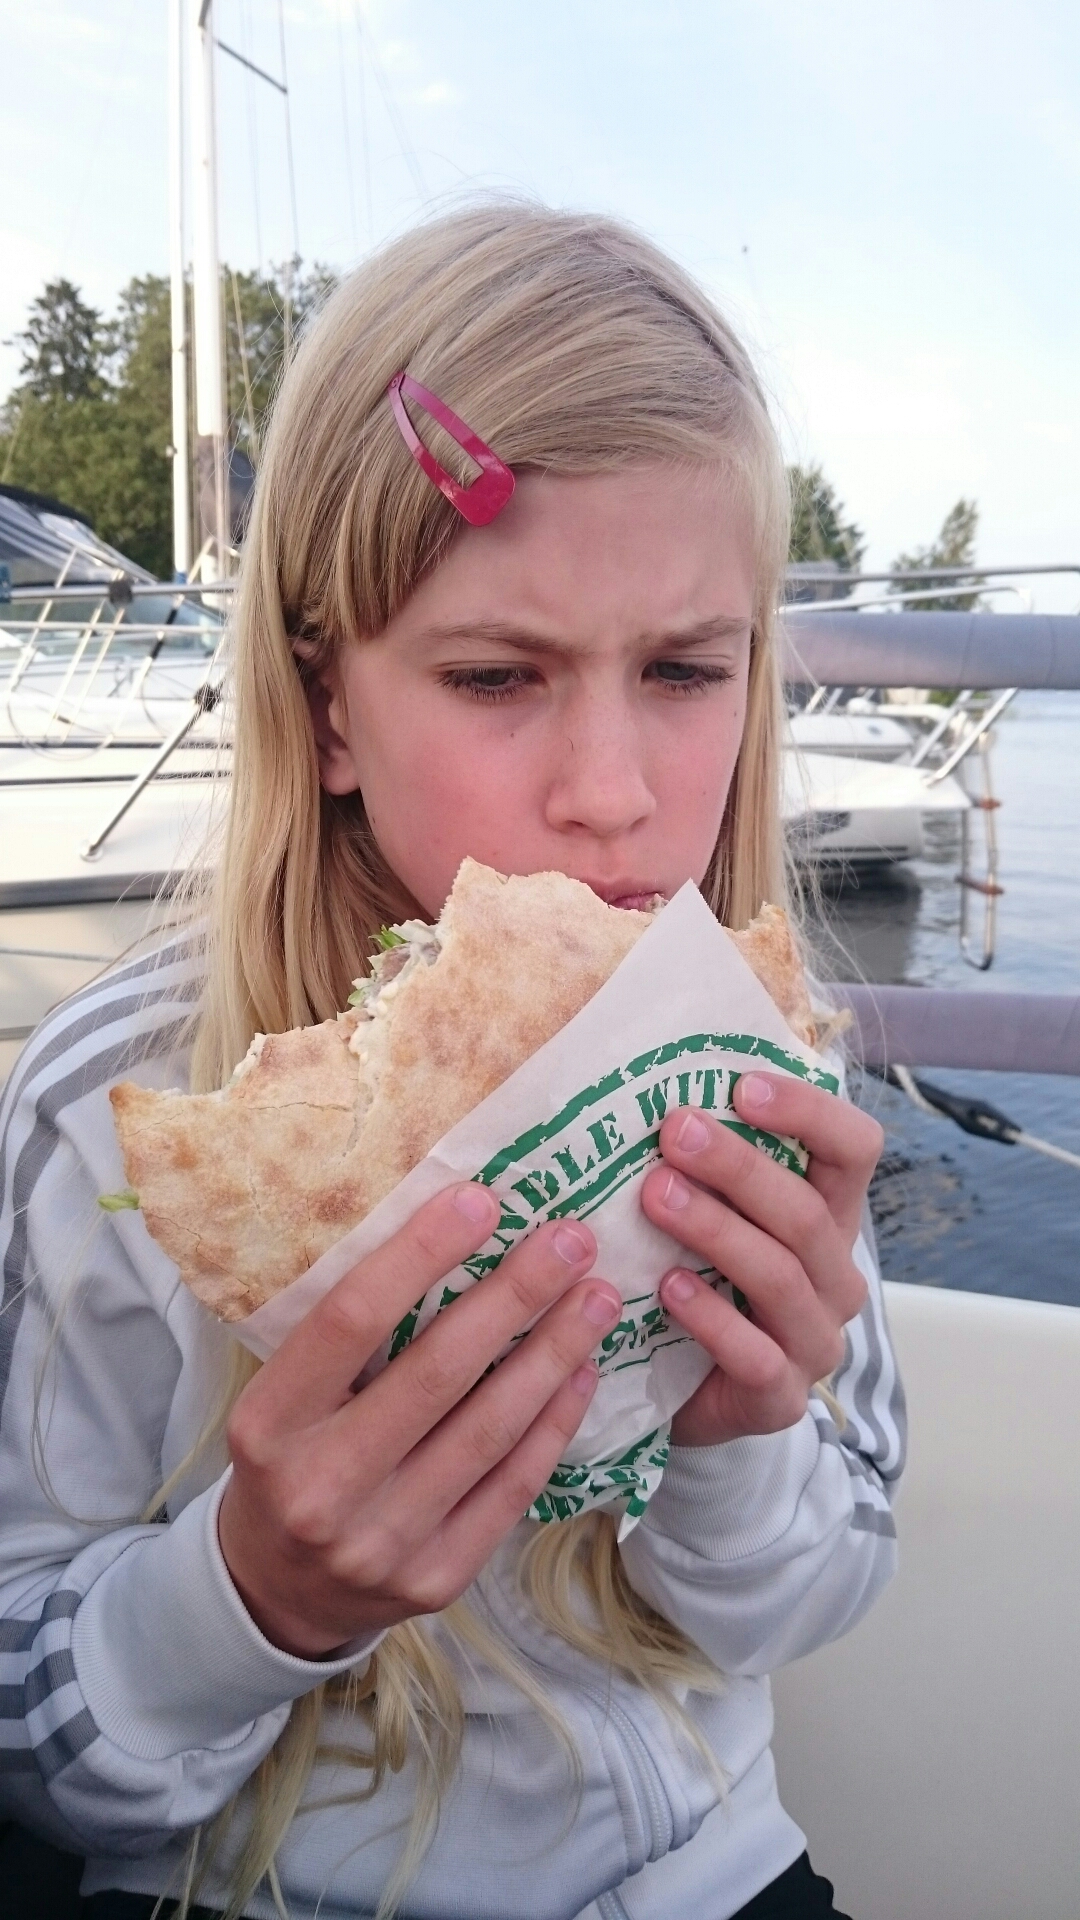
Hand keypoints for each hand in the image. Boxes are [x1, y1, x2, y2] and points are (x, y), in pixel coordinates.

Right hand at [218, 1184, 621, 1656]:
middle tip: (571, 1240)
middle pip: (436, 1374)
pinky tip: (583, 1372)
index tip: (481, 1199)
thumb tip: (450, 1227)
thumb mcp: (283, 1397)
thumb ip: (345, 1336)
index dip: (419, 1253)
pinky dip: (553, 1423)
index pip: (349, 1322)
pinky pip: (511, 1488)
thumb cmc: (289, 1460)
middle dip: (514, 1297)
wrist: (277, 1593)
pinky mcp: (437, 1579)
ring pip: (488, 1431)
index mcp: (268, 1425)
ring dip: (553, 1354)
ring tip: (597, 1297)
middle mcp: (320, 1487)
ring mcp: (381, 1541)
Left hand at [640, 1073, 882, 1447]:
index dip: (809, 1112)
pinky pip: (755, 1354)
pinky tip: (668, 1286)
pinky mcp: (780, 1398)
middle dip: (738, 1166)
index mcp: (831, 1216)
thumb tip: (656, 1085)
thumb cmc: (700, 1280)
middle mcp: (835, 1276)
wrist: (686, 1392)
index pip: (855, 1149)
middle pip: (806, 1211)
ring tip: (655, 1196)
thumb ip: (705, 1162)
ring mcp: (814, 1340)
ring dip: (716, 1229)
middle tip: (674, 1132)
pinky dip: (710, 1317)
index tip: (742, 1087)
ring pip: (780, 1276)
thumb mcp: (714, 1213)